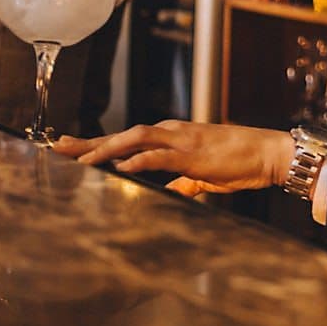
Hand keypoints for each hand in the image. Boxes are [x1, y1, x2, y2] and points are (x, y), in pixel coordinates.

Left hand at [53, 121, 295, 193]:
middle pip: (123, 135)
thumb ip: (182, 182)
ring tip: (81, 160)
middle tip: (59, 148)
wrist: (267, 154)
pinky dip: (139, 159)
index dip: (99, 144)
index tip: (71, 150)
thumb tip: (167, 192)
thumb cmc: (238, 163)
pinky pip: (160, 155)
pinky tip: (121, 166)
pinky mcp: (193, 153)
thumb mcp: (203, 177)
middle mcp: (172, 133)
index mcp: (173, 137)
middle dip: (90, 143)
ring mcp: (182, 140)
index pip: (128, 140)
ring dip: (106, 148)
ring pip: (135, 139)